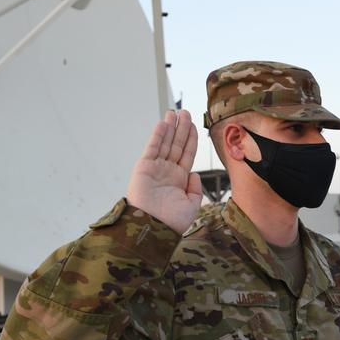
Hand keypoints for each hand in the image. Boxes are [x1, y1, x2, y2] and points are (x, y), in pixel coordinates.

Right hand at [126, 110, 202, 233]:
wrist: (153, 227)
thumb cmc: (172, 221)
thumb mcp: (192, 205)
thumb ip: (195, 189)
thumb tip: (195, 174)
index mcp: (179, 179)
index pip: (187, 154)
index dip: (191, 139)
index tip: (194, 126)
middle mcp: (168, 171)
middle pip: (176, 144)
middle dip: (181, 128)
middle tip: (185, 112)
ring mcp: (156, 168)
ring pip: (165, 143)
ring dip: (170, 127)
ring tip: (175, 112)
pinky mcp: (144, 167)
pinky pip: (153, 147)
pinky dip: (158, 135)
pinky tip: (164, 123)